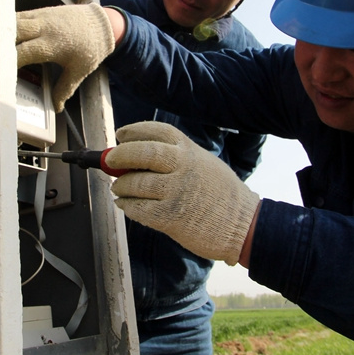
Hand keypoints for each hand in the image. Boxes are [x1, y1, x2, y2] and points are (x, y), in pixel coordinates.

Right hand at [16, 3, 113, 111]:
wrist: (104, 23)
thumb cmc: (92, 47)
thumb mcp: (80, 71)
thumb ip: (65, 89)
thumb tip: (56, 108)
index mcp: (52, 44)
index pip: (22, 51)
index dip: (8, 60)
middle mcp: (43, 28)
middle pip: (12, 32)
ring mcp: (40, 17)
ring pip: (12, 21)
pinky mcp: (39, 12)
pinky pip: (17, 16)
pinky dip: (7, 25)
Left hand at [108, 121, 259, 265]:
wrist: (242, 224)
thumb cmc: (222, 193)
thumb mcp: (204, 162)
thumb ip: (176, 157)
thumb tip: (136, 157)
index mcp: (189, 150)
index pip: (155, 131)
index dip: (134, 131)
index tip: (121, 136)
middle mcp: (182, 167)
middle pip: (140, 153)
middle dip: (119, 156)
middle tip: (110, 161)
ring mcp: (175, 192)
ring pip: (134, 183)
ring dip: (122, 186)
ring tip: (120, 188)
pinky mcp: (170, 217)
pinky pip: (138, 209)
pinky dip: (128, 206)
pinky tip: (127, 205)